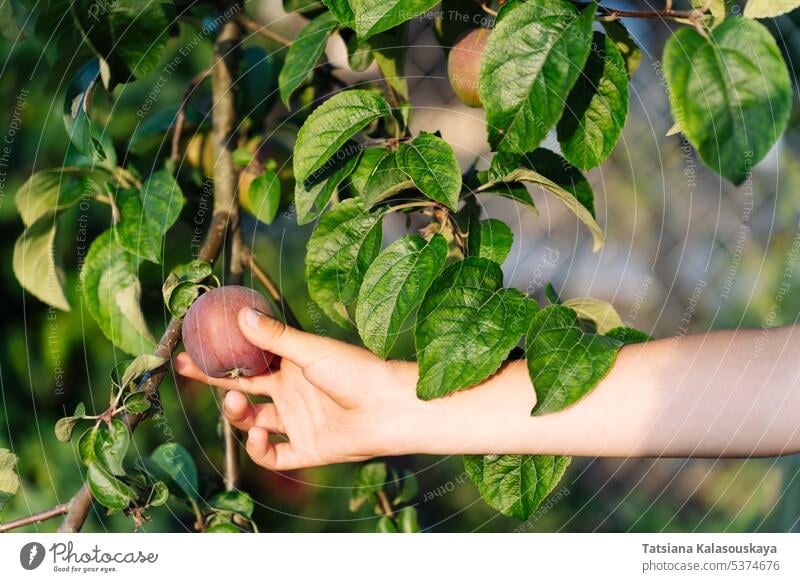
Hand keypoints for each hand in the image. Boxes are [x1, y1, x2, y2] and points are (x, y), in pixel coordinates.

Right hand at [174, 308, 421, 469]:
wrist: (390, 407)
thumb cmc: (357, 371)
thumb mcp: (312, 350)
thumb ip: (275, 338)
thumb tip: (240, 313)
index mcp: (293, 366)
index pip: (250, 359)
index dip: (223, 354)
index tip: (195, 343)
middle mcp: (292, 393)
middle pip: (244, 388)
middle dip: (214, 380)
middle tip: (186, 368)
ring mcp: (298, 422)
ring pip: (254, 422)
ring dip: (237, 413)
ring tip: (234, 400)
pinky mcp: (307, 450)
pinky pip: (274, 455)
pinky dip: (260, 449)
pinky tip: (258, 435)